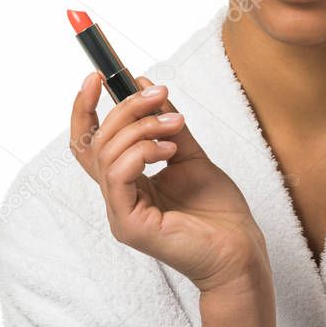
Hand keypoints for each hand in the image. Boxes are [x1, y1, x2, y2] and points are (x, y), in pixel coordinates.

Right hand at [70, 73, 270, 294]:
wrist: (240, 249)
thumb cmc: (218, 211)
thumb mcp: (190, 155)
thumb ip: (166, 124)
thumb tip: (144, 85)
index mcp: (127, 181)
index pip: (89, 143)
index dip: (85, 109)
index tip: (97, 76)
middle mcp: (118, 197)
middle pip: (98, 141)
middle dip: (126, 108)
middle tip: (158, 93)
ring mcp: (120, 213)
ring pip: (108, 154)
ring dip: (142, 127)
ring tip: (176, 124)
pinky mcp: (130, 225)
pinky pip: (118, 177)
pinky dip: (141, 152)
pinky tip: (169, 150)